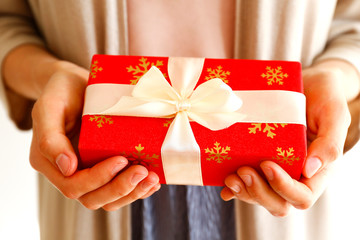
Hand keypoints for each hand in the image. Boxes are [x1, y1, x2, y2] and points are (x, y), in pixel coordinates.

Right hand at [30, 62, 160, 210]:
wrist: (76, 83)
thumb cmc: (62, 90)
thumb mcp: (50, 106)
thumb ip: (50, 138)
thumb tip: (67, 168)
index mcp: (49, 161)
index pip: (73, 185)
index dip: (98, 178)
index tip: (121, 159)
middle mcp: (68, 172)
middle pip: (93, 198)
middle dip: (119, 188)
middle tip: (142, 171)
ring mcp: (88, 171)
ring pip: (108, 199)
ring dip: (132, 193)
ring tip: (152, 179)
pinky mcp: (105, 166)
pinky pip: (119, 188)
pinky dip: (136, 189)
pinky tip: (153, 180)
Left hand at [221, 60, 353, 216]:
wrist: (308, 84)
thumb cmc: (325, 97)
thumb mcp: (334, 114)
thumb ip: (330, 143)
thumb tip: (309, 170)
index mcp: (317, 171)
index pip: (301, 196)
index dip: (283, 187)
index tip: (267, 164)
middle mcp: (295, 175)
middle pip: (278, 203)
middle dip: (259, 192)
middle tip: (243, 171)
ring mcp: (276, 170)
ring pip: (259, 196)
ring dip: (243, 191)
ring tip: (230, 176)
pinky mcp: (259, 161)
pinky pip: (246, 183)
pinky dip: (234, 187)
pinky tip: (223, 179)